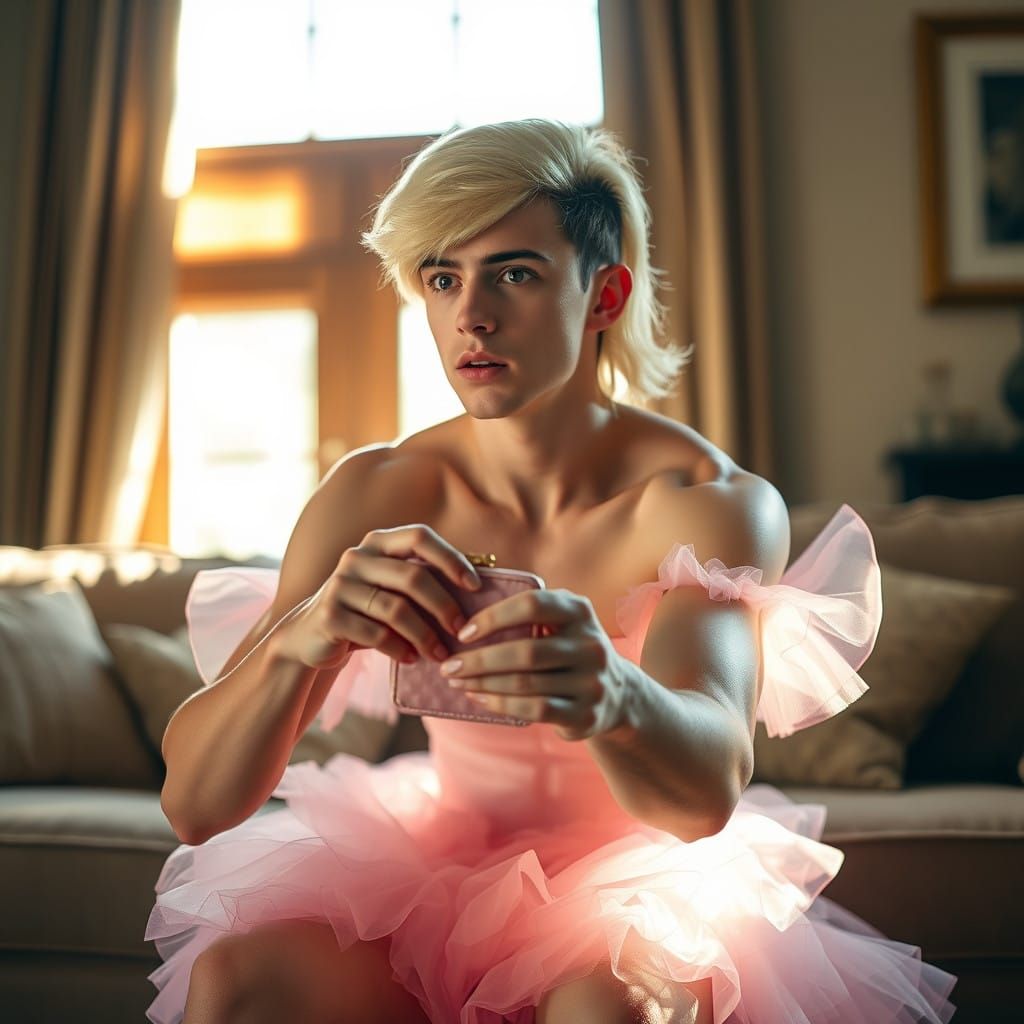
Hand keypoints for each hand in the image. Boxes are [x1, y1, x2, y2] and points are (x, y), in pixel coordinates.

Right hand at [273, 525, 480, 670]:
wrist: (311, 636)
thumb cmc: (367, 611)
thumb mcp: (392, 588)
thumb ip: (424, 578)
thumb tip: (484, 578)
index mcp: (377, 542)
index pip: (419, 537)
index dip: (451, 558)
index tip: (476, 586)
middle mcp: (356, 557)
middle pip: (412, 577)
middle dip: (443, 606)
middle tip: (462, 630)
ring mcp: (339, 585)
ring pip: (395, 609)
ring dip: (425, 636)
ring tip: (440, 654)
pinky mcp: (329, 616)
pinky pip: (374, 633)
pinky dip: (399, 648)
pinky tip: (411, 659)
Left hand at [439, 588, 632, 740]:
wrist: (618, 695)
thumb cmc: (569, 651)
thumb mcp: (562, 622)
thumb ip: (529, 613)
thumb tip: (464, 619)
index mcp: (580, 611)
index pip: (532, 605)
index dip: (494, 617)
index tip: (463, 633)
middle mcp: (590, 644)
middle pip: (525, 650)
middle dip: (479, 660)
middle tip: (449, 666)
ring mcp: (591, 682)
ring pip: (525, 683)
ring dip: (483, 683)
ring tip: (457, 682)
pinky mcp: (584, 714)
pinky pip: (534, 709)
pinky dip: (500, 704)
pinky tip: (479, 698)